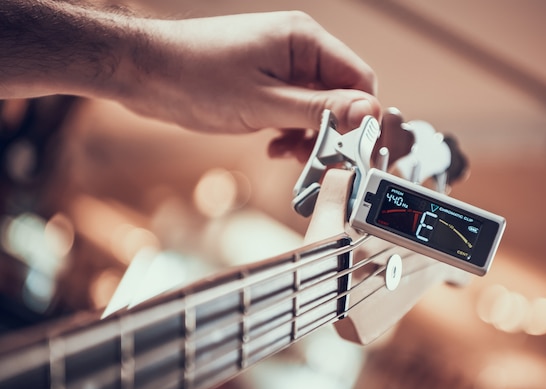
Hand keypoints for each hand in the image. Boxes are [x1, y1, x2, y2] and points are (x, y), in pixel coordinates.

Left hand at [119, 11, 380, 134]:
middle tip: (313, 158)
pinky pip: (294, 108)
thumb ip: (320, 109)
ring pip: (317, 106)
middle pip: (340, 95)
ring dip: (309, 135)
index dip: (359, 119)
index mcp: (305, 41)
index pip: (359, 80)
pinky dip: (290, 130)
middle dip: (332, 131)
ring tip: (286, 153)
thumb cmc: (197, 78)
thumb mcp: (264, 102)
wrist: (145, 72)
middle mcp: (299, 48)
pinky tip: (274, 146)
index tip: (350, 151)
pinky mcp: (265, 80)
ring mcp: (281, 64)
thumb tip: (369, 114)